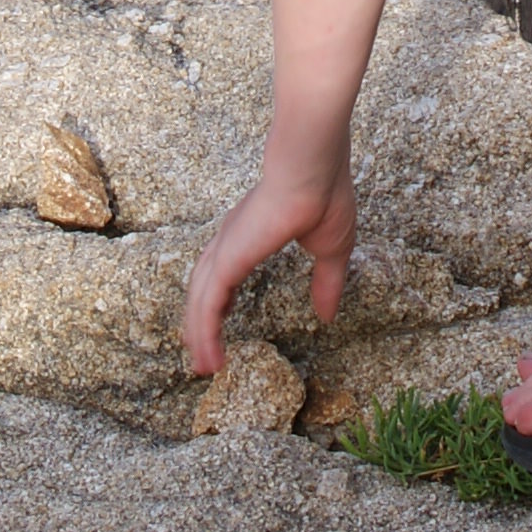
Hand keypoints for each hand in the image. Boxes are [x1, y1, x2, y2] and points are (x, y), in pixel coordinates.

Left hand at [182, 157, 358, 378]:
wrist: (313, 165)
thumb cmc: (324, 193)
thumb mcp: (332, 248)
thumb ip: (326, 281)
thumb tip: (327, 316)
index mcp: (251, 233)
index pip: (223, 269)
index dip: (220, 296)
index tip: (220, 318)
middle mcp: (231, 240)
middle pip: (202, 287)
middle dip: (200, 321)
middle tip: (202, 354)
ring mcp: (226, 249)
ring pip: (200, 301)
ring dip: (199, 335)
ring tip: (205, 366)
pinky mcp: (227, 260)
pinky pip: (207, 306)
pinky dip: (205, 334)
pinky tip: (210, 358)